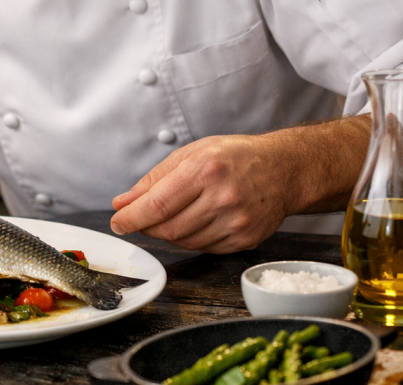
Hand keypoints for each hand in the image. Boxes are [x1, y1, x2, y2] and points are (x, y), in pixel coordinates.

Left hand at [109, 135, 294, 253]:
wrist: (284, 170)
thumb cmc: (236, 157)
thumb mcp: (192, 153)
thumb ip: (155, 179)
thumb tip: (124, 202)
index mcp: (206, 170)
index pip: (158, 205)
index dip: (132, 217)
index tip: (117, 222)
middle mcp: (223, 198)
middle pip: (168, 228)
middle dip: (146, 226)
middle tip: (139, 218)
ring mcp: (237, 222)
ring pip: (184, 242)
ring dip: (167, 233)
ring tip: (171, 215)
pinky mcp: (245, 239)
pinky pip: (204, 248)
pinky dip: (190, 239)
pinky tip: (195, 221)